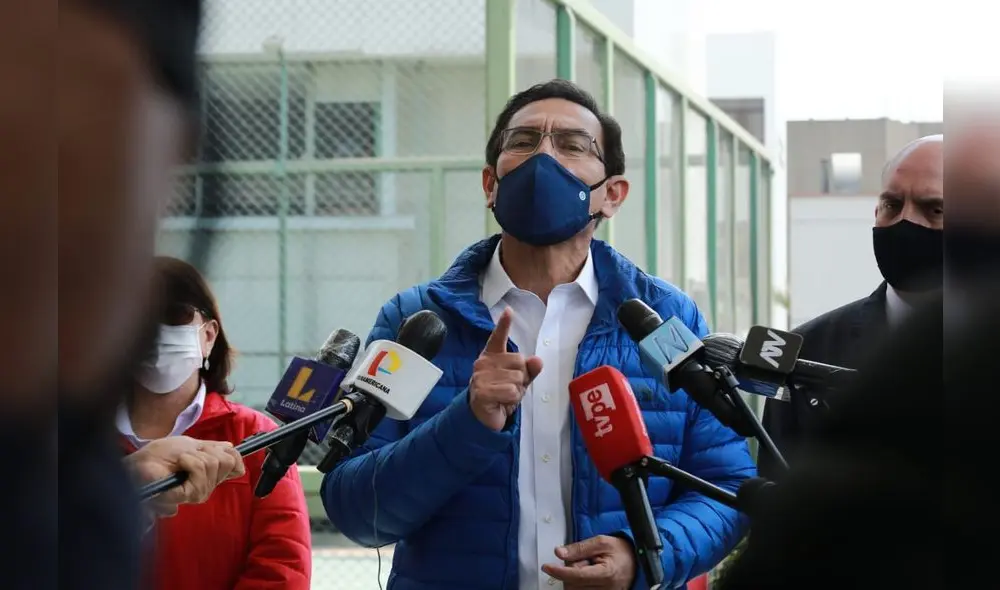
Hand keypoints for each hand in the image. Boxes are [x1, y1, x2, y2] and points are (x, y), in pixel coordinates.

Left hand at [126, 436, 244, 516]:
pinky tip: (178, 465)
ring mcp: (198, 493)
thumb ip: (213, 448)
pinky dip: (189, 462)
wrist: (141, 460)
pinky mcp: (186, 496)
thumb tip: (230, 448)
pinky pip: (200, 474)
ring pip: (213, 466)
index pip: (237, 467)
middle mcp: (207, 487)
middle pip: (227, 463)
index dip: (229, 454)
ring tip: (179, 460)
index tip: (209, 449)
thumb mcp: (192, 445)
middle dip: (207, 451)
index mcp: (210, 475)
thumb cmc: (160, 454)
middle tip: (188, 454)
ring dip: (194, 456)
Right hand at [469, 307, 542, 430]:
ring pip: (517, 378)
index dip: (504, 324)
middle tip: (509, 388)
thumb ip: (529, 370)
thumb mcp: (519, 381)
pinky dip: (512, 399)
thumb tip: (537, 360)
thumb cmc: (501, 395)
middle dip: (521, 378)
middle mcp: (484, 362)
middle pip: (520, 362)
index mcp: (492, 356)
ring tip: (504, 396)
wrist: (484, 417)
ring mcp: (481, 376)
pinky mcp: (482, 391)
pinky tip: (502, 402)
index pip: (498, 337)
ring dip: (517, 391)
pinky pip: (511, 391)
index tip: (509, 310)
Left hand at [542, 535, 636, 589]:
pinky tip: (587, 575)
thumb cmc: (621, 550)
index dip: (559, 571)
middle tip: (582, 559)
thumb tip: (559, 552)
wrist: (637, 560)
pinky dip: (578, 584)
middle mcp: (605, 588)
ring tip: (588, 566)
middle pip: (573, 584)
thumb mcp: (601, 542)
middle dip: (570, 571)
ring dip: (574, 578)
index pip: (576, 575)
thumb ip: (579, 548)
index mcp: (606, 573)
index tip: (547, 567)